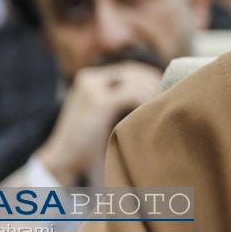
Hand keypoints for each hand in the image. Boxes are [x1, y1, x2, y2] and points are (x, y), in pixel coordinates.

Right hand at [35, 61, 161, 185]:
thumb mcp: (99, 113)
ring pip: (135, 81)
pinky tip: (150, 112)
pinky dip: (145, 101)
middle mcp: (89, 79)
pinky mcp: (98, 102)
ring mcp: (92, 88)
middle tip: (168, 96)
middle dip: (153, 81)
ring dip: (152, 92)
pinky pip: (132, 94)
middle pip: (134, 71)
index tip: (164, 88)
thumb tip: (153, 91)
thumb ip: (118, 98)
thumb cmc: (85, 143)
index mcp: (89, 78)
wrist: (62, 162)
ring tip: (161, 106)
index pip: (128, 69)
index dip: (149, 76)